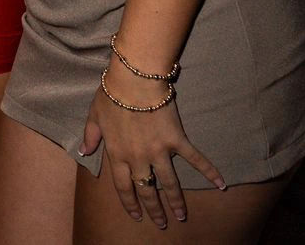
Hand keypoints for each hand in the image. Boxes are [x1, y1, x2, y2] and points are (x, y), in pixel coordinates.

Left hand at [81, 80, 225, 227]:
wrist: (134, 80)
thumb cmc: (111, 95)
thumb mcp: (94, 115)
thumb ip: (90, 136)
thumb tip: (83, 151)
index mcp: (117, 153)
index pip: (123, 186)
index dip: (130, 203)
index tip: (136, 215)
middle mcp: (138, 157)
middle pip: (147, 190)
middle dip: (154, 209)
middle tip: (161, 224)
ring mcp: (159, 151)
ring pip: (170, 183)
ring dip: (176, 202)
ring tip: (181, 216)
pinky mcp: (177, 140)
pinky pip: (195, 160)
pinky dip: (210, 172)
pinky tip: (220, 185)